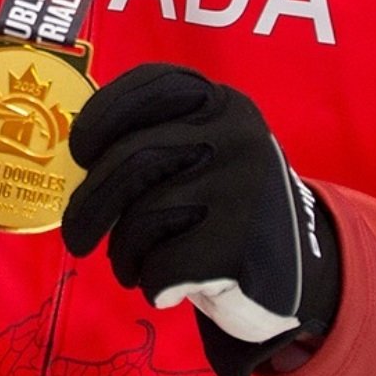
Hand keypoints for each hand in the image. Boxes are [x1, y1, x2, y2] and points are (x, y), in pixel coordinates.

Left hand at [61, 64, 339, 375]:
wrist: (300, 277)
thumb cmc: (224, 211)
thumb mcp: (203, 157)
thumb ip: (154, 141)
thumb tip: (76, 154)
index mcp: (223, 104)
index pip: (150, 86)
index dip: (102, 115)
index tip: (83, 151)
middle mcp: (237, 136)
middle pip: (131, 159)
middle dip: (91, 204)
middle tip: (77, 236)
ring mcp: (245, 188)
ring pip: (143, 217)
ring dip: (124, 252)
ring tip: (133, 266)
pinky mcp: (244, 245)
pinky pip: (163, 265)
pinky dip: (153, 283)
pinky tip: (169, 289)